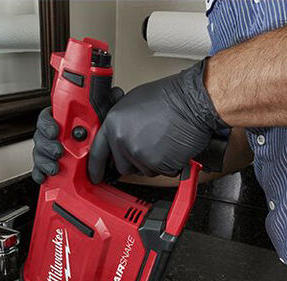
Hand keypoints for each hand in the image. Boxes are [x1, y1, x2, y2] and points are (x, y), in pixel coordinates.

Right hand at [31, 87, 123, 183]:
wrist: (103, 159)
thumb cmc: (96, 135)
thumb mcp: (103, 117)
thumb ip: (106, 105)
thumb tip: (114, 94)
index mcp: (62, 120)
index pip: (48, 117)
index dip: (48, 124)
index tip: (55, 131)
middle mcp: (54, 136)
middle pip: (40, 137)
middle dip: (48, 146)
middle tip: (59, 151)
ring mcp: (50, 152)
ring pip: (39, 154)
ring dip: (45, 161)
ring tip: (56, 167)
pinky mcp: (49, 167)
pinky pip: (40, 171)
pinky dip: (40, 174)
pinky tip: (45, 176)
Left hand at [88, 60, 228, 183]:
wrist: (192, 102)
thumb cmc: (168, 98)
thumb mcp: (131, 104)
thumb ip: (119, 125)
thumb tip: (115, 138)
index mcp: (113, 124)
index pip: (97, 153)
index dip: (95, 167)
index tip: (95, 176)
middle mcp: (123, 141)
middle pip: (122, 166)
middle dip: (133, 161)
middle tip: (148, 144)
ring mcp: (140, 154)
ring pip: (142, 171)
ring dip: (152, 162)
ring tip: (161, 140)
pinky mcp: (157, 164)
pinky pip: (160, 172)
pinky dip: (168, 164)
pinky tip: (170, 147)